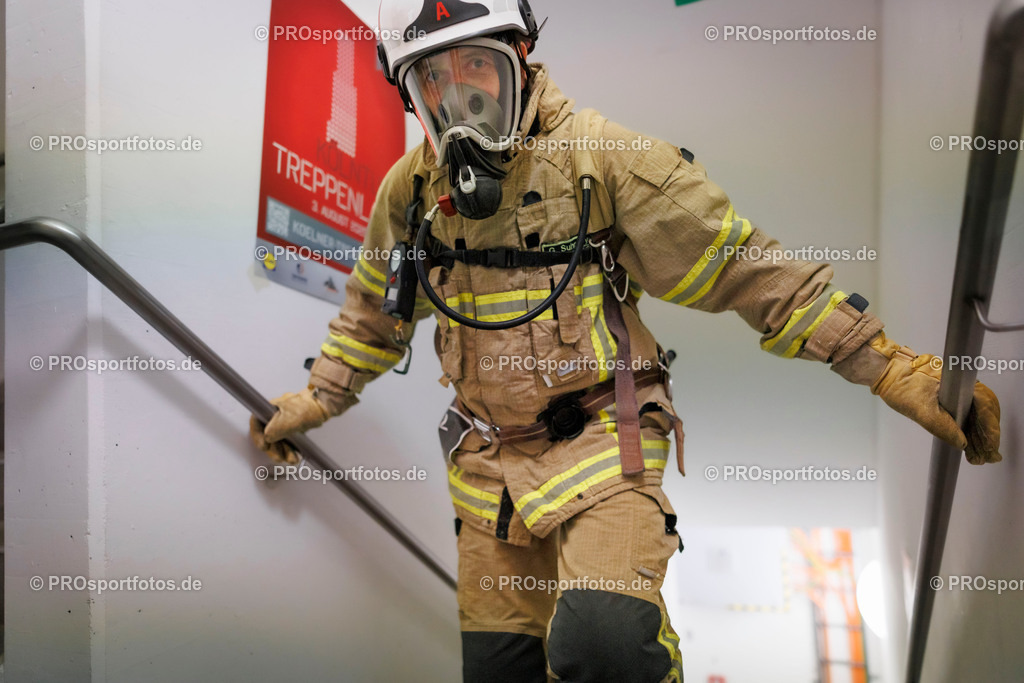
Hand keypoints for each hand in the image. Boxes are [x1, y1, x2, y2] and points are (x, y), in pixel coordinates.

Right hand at [249, 386, 354, 463]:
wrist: (324, 405)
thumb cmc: (308, 408)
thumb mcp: (288, 421)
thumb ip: (274, 431)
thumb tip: (267, 438)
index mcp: (271, 408)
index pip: (256, 422)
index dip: (257, 436)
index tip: (264, 447)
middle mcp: (276, 414)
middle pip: (267, 434)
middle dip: (273, 448)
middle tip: (279, 458)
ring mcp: (286, 419)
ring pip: (278, 439)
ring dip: (283, 451)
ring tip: (291, 459)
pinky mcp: (294, 425)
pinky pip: (288, 439)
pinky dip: (290, 448)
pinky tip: (294, 456)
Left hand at [869, 333, 1001, 463]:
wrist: (888, 375)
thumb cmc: (900, 385)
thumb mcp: (920, 410)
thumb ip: (941, 426)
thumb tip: (961, 442)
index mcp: (960, 383)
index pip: (986, 406)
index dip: (990, 429)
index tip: (990, 446)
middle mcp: (965, 385)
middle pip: (987, 411)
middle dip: (988, 436)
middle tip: (986, 456)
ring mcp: (960, 391)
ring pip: (979, 414)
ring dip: (981, 435)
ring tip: (979, 456)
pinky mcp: (954, 397)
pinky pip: (969, 413)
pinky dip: (971, 429)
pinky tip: (971, 445)